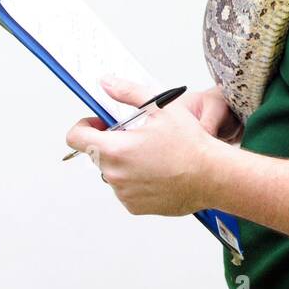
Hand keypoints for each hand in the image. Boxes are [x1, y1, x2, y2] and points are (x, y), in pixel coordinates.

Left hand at [64, 76, 231, 216]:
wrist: (213, 176)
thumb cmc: (191, 143)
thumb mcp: (161, 107)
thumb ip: (128, 92)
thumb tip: (106, 82)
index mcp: (115, 148)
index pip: (76, 137)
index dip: (85, 126)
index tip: (100, 124)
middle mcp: (114, 174)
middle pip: (97, 154)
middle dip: (113, 143)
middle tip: (141, 137)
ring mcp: (124, 193)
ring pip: (114, 172)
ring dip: (125, 163)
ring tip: (154, 156)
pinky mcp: (135, 206)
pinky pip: (127, 190)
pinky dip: (137, 181)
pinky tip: (159, 173)